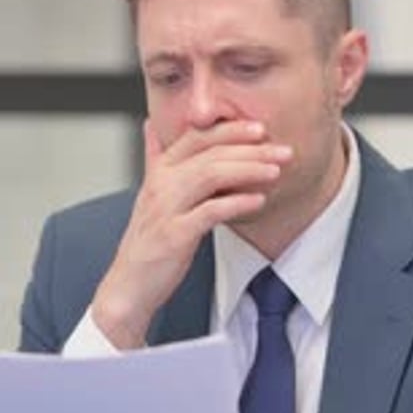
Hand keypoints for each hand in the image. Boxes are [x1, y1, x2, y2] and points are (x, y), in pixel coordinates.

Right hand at [92, 119, 291, 347]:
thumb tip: (150, 127)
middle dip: (251, 149)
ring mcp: (166, 208)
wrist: (128, 285)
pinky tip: (259, 200)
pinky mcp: (175, 234)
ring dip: (249, 169)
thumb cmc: (147, 243)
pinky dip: (237, 202)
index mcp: (158, 172)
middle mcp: (160, 184)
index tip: (260, 129)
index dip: (230, 130)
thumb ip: (153, 159)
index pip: (196, 137)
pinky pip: (211, 211)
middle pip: (210, 153)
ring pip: (211, 174)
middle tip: (283, 151)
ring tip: (276, 171)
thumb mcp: (149, 195)